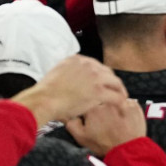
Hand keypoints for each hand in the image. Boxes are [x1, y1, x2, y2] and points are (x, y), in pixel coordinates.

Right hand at [11, 56, 127, 126]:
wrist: (43, 100)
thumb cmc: (45, 93)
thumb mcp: (57, 72)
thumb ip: (67, 72)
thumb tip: (70, 78)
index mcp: (77, 59)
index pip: (95, 65)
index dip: (101, 75)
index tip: (103, 81)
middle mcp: (88, 65)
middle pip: (107, 72)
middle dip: (112, 81)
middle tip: (115, 90)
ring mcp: (94, 77)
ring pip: (115, 82)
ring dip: (120, 90)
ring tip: (122, 97)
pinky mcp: (98, 91)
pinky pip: (115, 96)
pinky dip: (120, 100)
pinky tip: (121, 105)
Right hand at [65, 98, 146, 155]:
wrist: (127, 150)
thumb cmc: (104, 144)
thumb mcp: (82, 138)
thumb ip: (72, 124)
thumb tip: (70, 115)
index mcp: (92, 108)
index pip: (87, 104)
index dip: (89, 113)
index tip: (92, 120)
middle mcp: (107, 101)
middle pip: (102, 101)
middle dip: (102, 110)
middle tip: (105, 123)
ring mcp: (122, 102)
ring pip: (115, 102)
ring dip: (115, 109)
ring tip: (116, 123)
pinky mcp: (134, 106)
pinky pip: (128, 104)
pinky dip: (126, 111)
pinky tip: (125, 121)